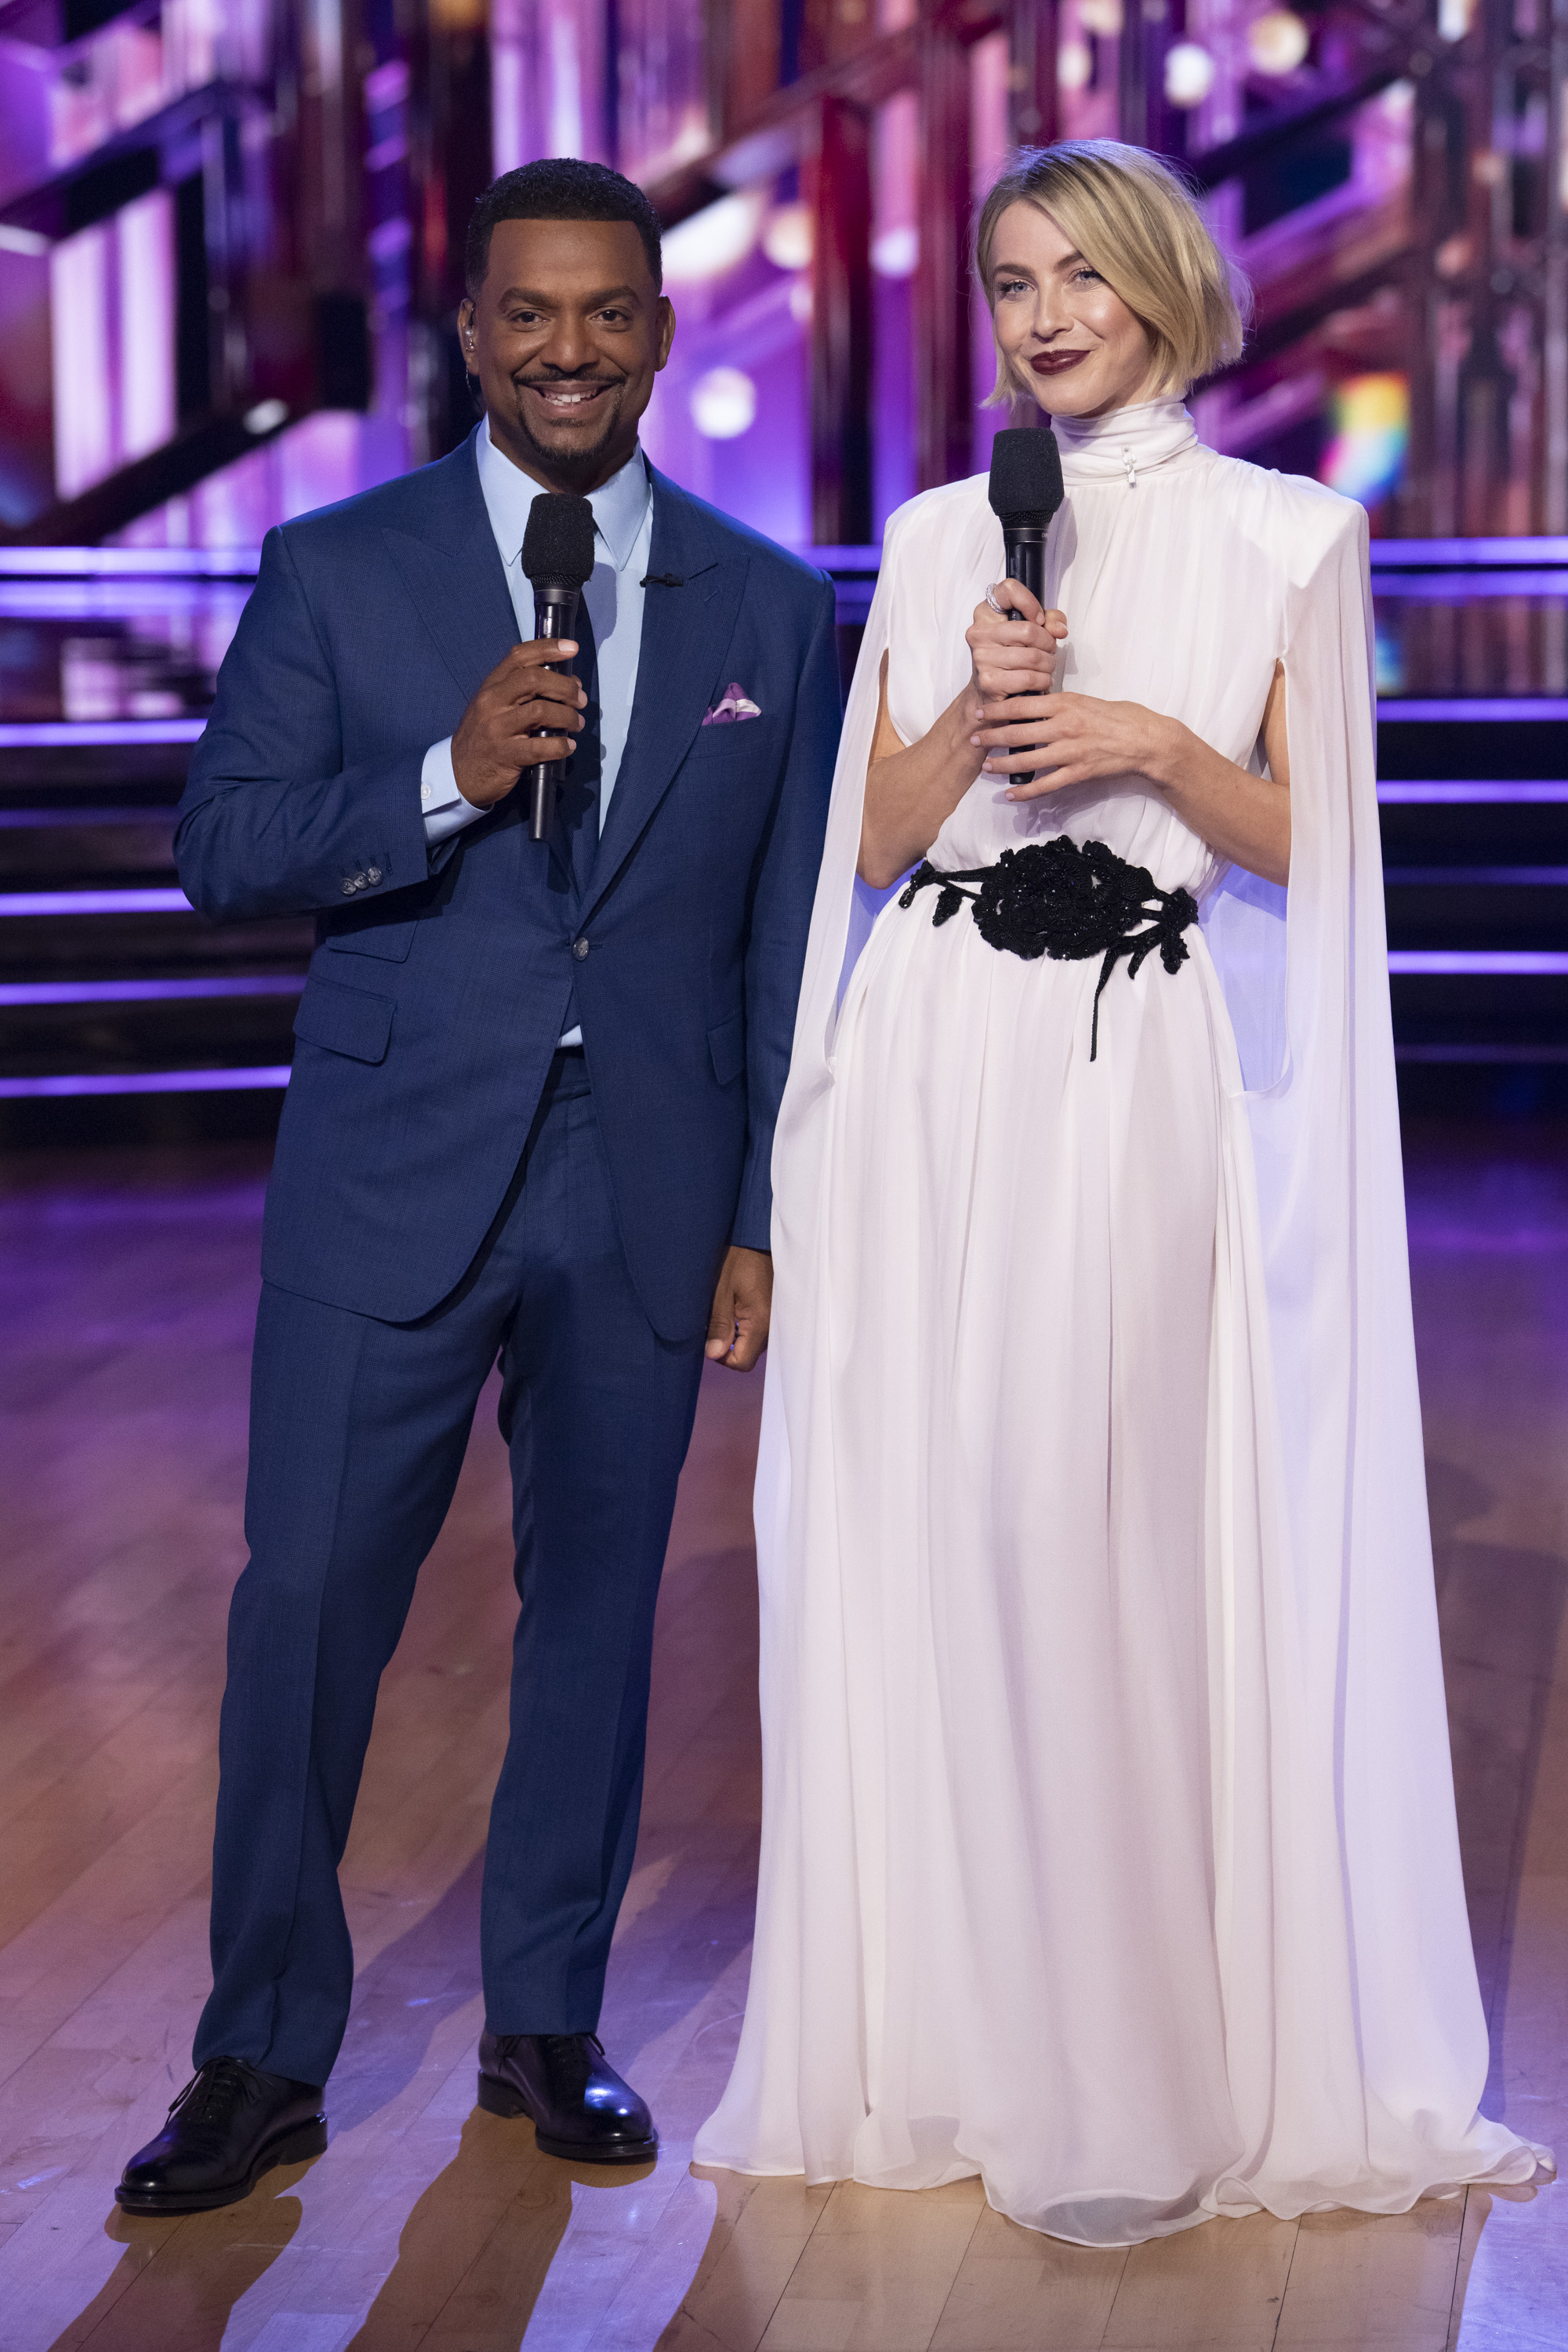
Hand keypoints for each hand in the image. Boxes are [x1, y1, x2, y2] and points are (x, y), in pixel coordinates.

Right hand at [451, 640, 586, 808]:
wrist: (459, 774)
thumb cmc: (484, 738)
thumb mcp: (494, 708)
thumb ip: (523, 693)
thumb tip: (567, 683)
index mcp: (491, 687)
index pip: (519, 657)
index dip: (548, 648)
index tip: (571, 648)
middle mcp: (491, 702)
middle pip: (534, 679)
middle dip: (565, 687)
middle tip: (580, 699)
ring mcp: (497, 728)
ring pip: (541, 711)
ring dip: (568, 717)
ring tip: (577, 724)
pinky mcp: (505, 755)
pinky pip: (541, 747)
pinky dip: (561, 746)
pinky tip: (568, 747)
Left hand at [705, 1246, 772, 1370]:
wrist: (759, 1239)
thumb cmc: (740, 1260)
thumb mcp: (721, 1291)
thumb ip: (719, 1325)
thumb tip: (713, 1354)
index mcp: (760, 1323)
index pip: (741, 1363)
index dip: (721, 1357)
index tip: (710, 1338)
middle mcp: (773, 1327)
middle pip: (748, 1355)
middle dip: (729, 1346)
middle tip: (715, 1322)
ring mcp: (776, 1320)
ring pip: (754, 1344)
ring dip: (738, 1335)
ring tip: (727, 1310)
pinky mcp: (775, 1312)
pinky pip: (760, 1331)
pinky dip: (746, 1326)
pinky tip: (738, 1307)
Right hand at [964, 579, 1066, 711]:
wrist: (988, 693)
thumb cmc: (1010, 658)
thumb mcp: (1029, 632)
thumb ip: (1049, 621)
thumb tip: (1060, 629)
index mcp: (985, 613)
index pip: (1008, 590)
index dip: (1030, 602)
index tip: (1040, 620)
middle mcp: (979, 633)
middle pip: (1028, 630)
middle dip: (1048, 644)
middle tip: (1049, 651)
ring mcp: (981, 657)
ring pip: (1032, 656)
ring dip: (1048, 664)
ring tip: (1046, 668)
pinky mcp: (988, 681)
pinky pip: (1029, 677)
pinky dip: (1042, 681)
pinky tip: (1041, 681)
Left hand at [974, 690, 1180, 800]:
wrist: (1146, 739)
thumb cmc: (1119, 716)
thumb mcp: (1086, 700)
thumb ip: (1060, 704)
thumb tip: (1034, 706)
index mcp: (1065, 703)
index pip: (1021, 704)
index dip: (996, 709)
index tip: (979, 711)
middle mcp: (1064, 726)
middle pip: (1017, 732)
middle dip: (991, 736)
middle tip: (972, 738)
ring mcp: (1070, 751)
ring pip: (1027, 759)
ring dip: (1002, 765)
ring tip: (986, 766)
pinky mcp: (1078, 772)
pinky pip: (1046, 785)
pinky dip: (1026, 791)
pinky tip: (1011, 795)